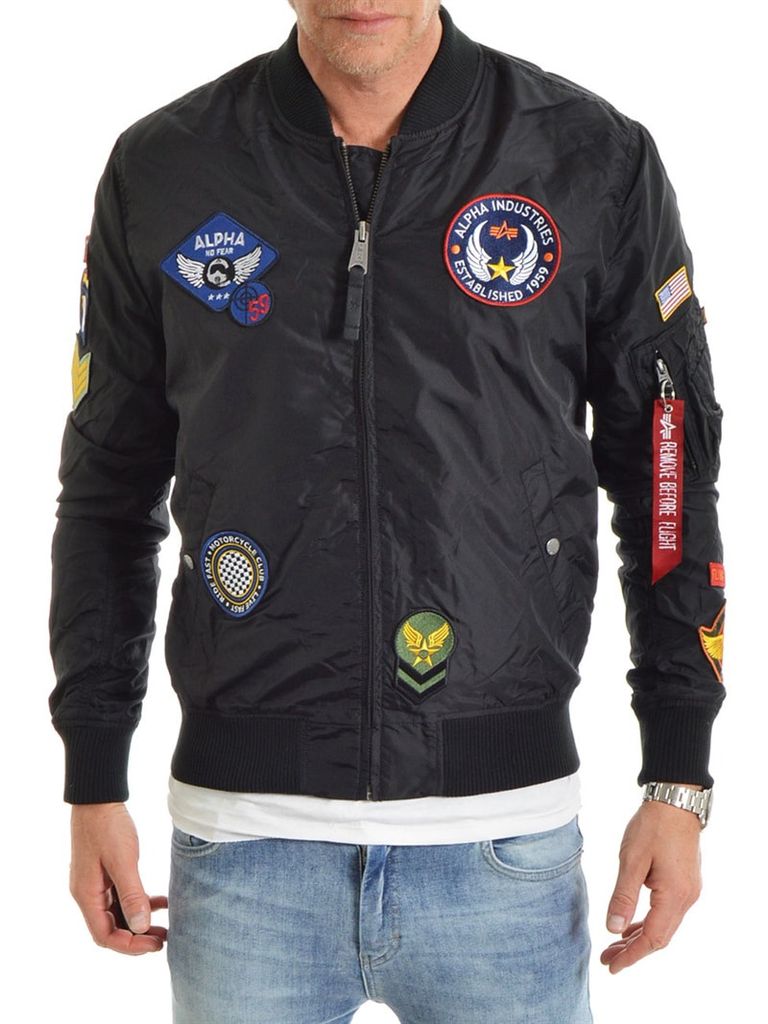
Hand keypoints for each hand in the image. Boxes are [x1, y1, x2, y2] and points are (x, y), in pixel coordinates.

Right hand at [69, 802, 167, 954]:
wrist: (99, 799)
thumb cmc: (108, 827)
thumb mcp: (123, 860)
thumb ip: (131, 894)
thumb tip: (140, 927)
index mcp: (87, 895)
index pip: (105, 935)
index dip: (130, 945)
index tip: (155, 945)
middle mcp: (88, 894)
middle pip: (111, 928)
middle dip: (137, 937)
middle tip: (164, 940)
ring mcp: (96, 884)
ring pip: (118, 914)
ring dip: (140, 922)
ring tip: (166, 927)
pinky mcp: (105, 874)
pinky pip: (122, 897)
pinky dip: (139, 902)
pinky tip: (161, 902)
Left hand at [601, 793, 701, 972]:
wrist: (676, 802)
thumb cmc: (653, 827)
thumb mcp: (632, 860)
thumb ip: (623, 896)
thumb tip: (613, 929)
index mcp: (675, 896)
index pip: (653, 939)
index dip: (632, 955)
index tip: (612, 966)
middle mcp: (686, 898)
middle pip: (660, 937)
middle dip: (633, 950)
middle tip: (607, 958)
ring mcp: (688, 891)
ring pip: (663, 925)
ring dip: (640, 937)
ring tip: (615, 945)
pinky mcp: (684, 882)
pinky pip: (667, 912)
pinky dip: (648, 921)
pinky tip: (632, 924)